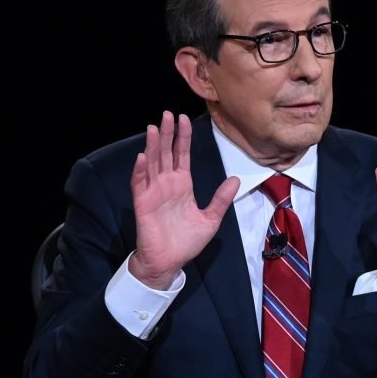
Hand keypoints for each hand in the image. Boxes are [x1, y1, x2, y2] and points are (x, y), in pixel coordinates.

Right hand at [129, 111, 239, 289]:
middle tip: (167, 114)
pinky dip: (140, 170)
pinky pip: (140, 183)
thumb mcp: (211, 219)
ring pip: (152, 163)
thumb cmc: (187, 242)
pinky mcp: (143, 204)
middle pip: (166, 153)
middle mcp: (167, 184)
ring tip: (154, 128)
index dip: (183, 137)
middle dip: (167, 133)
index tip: (184, 119)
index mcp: (182, 185)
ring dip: (152, 146)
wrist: (169, 263)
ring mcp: (154, 192)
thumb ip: (221, 198)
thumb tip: (236, 179)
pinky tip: (143, 157)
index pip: (182, 155)